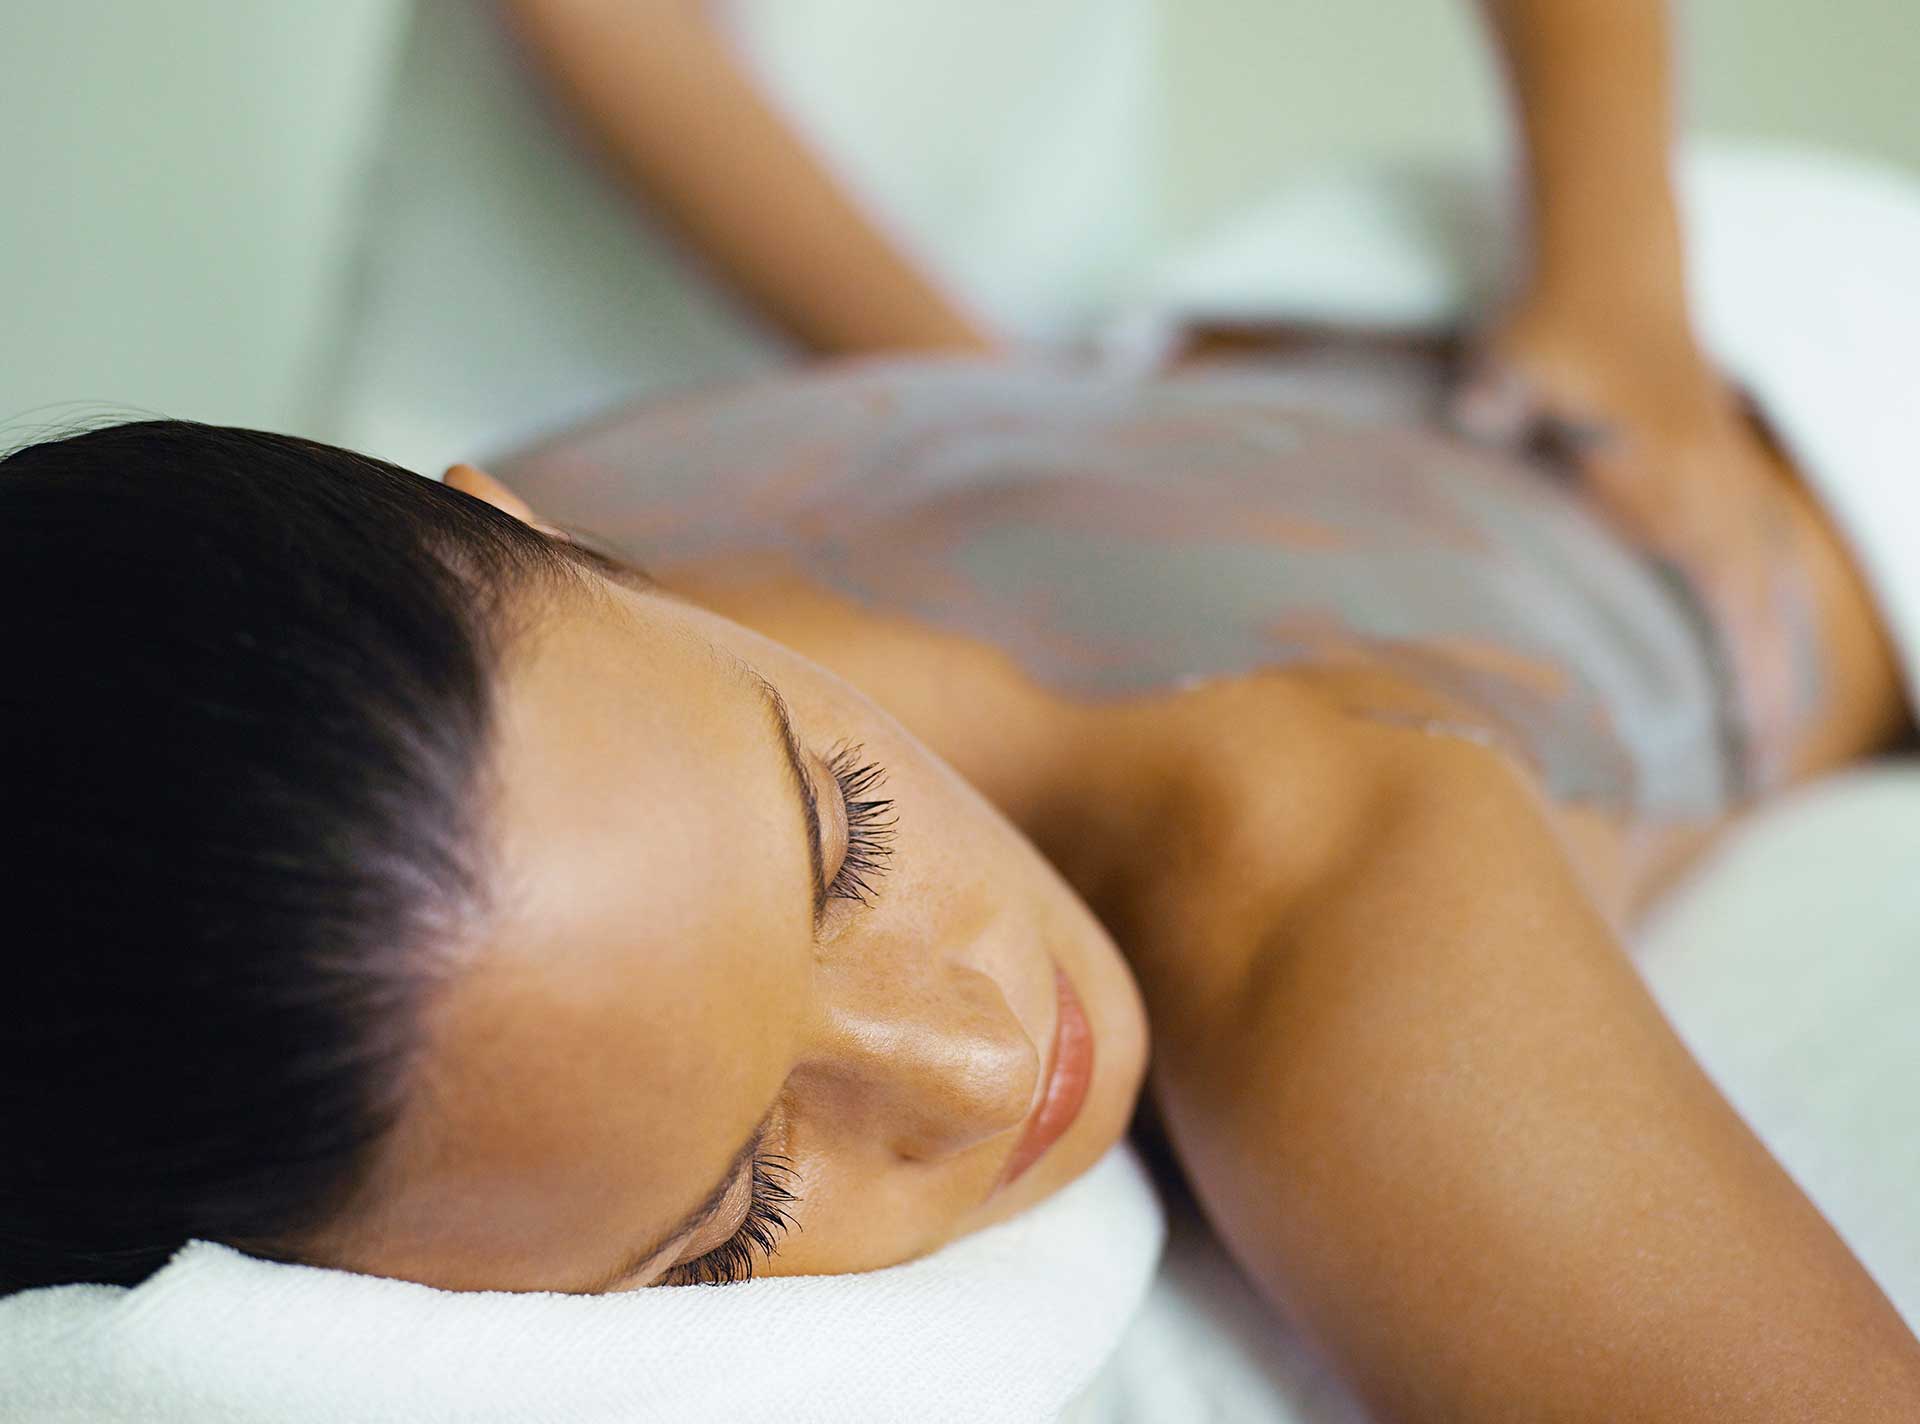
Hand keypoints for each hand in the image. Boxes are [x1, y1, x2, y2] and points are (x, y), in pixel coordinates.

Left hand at [1447, 294, 1810, 792]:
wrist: (1610, 261)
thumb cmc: (1555, 324)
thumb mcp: (1514, 358)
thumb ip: (1500, 394)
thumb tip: (1482, 414)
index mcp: (1678, 482)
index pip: (1722, 597)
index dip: (1736, 675)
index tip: (1743, 747)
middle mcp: (1717, 490)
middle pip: (1753, 613)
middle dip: (1760, 697)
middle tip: (1754, 784)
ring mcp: (1726, 480)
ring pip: (1767, 591)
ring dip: (1770, 662)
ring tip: (1765, 747)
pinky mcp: (1720, 472)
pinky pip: (1762, 559)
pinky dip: (1768, 613)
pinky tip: (1765, 659)